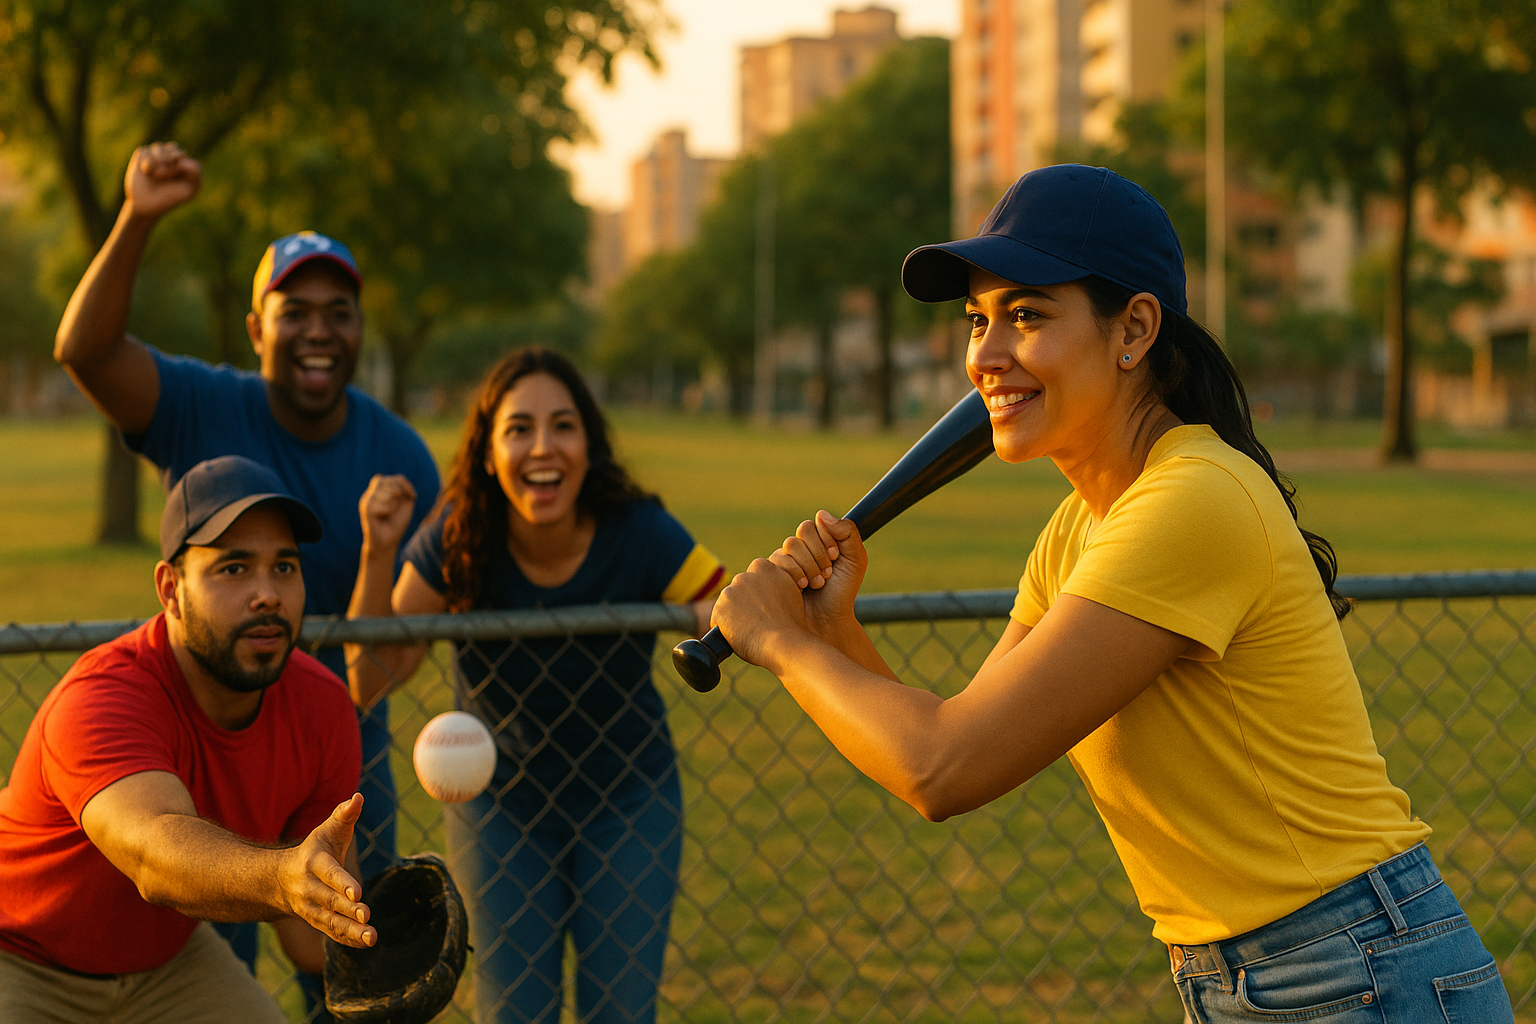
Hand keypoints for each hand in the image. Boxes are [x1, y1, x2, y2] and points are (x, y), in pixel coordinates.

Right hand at [123, 142, 200, 220]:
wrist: (147, 204)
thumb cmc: (171, 198)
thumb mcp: (189, 190)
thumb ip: (195, 173)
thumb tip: (183, 159)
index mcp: (186, 163)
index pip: (184, 155)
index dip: (179, 166)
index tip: (173, 176)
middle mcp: (173, 155)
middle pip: (173, 147)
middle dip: (168, 160)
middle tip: (164, 175)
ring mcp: (158, 154)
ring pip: (159, 147)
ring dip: (157, 162)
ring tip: (157, 175)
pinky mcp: (143, 154)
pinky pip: (145, 151)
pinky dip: (147, 163)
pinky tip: (147, 172)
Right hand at [279, 794, 374, 948]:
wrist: (282, 879)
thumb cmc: (315, 849)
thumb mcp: (327, 830)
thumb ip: (344, 816)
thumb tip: (359, 797)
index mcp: (313, 863)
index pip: (329, 874)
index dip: (343, 883)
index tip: (358, 892)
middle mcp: (309, 889)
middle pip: (329, 901)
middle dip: (348, 909)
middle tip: (366, 915)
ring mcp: (310, 908)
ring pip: (330, 922)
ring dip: (350, 931)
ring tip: (372, 937)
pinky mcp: (316, 921)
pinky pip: (331, 932)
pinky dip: (347, 939)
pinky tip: (365, 943)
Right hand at [359, 474, 417, 552]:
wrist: (388, 542)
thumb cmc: (396, 523)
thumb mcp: (405, 503)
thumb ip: (404, 488)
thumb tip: (399, 484)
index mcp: (379, 490)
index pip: (394, 479)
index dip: (405, 486)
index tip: (412, 497)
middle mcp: (370, 493)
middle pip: (386, 481)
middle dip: (398, 493)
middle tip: (397, 507)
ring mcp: (366, 500)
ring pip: (387, 492)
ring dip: (394, 504)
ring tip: (389, 513)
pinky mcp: (365, 509)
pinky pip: (383, 503)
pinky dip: (388, 510)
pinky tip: (383, 518)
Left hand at [711, 558, 811, 670]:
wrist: (782, 643)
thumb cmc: (792, 624)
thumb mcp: (792, 591)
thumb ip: (778, 583)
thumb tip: (771, 587)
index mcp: (763, 567)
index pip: (754, 578)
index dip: (760, 594)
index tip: (766, 607)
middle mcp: (744, 576)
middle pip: (740, 590)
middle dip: (745, 603)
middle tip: (758, 620)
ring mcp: (729, 592)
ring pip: (728, 604)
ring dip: (735, 614)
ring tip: (750, 630)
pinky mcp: (718, 610)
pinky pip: (719, 621)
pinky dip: (726, 629)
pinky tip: (739, 637)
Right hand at [767, 511, 866, 639]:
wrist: (827, 621)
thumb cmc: (842, 592)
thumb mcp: (855, 560)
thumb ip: (848, 533)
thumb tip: (821, 514)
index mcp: (819, 541)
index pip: (815, 524)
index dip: (826, 540)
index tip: (835, 557)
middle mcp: (800, 548)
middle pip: (801, 533)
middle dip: (817, 555)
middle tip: (827, 574)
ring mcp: (785, 560)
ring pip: (789, 545)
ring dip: (808, 566)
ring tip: (816, 584)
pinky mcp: (772, 573)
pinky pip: (777, 560)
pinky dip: (794, 574)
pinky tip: (801, 588)